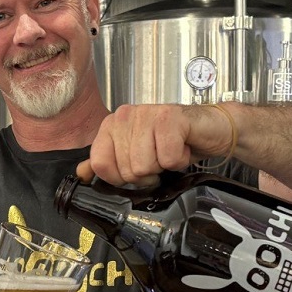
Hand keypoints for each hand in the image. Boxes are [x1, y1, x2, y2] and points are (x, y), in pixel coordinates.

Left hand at [77, 103, 231, 186]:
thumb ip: (108, 162)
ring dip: (164, 167)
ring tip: (171, 151)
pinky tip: (183, 148)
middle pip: (125, 170)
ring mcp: (147, 114)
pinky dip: (180, 161)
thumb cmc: (173, 142)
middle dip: (148, 173)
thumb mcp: (136, 154)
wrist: (209, 130)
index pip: (100, 164)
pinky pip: (167, 159)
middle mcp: (125, 115)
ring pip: (144, 166)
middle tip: (160, 158)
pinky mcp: (170, 118)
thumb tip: (82, 174)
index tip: (138, 168)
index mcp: (112, 125)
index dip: (121, 178)